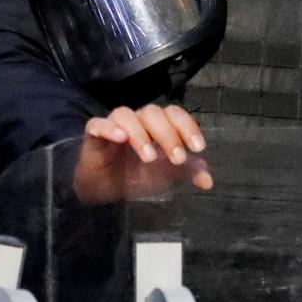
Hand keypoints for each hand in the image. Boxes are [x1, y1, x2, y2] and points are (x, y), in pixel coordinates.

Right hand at [71, 104, 212, 204]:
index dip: (187, 126)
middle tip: (177, 159)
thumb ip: (188, 172)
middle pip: (153, 113)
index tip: (198, 147)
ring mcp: (115, 125)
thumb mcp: (167, 175)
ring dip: (140, 134)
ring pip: (126, 115)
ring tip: (149, 157)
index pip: (174, 113)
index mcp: (157, 124)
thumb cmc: (138, 174)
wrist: (105, 188)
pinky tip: (120, 138)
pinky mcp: (94, 134)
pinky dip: (109, 128)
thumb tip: (208, 181)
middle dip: (168, 135)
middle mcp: (137, 120)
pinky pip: (97, 124)